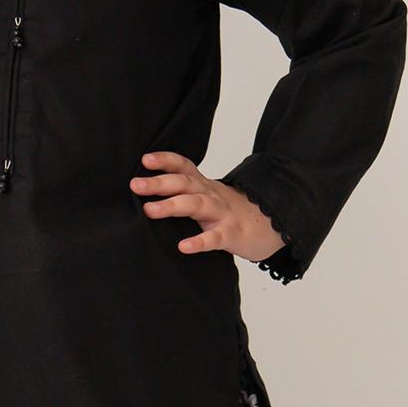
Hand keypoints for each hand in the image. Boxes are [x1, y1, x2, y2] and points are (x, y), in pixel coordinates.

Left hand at [130, 149, 286, 264]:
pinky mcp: (231, 234)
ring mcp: (221, 213)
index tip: (145, 159)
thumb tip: (147, 192)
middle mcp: (210, 195)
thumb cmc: (230, 212)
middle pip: (184, 183)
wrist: (272, 224)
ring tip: (149, 210)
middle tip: (135, 184)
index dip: (165, 160)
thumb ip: (183, 191)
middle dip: (159, 182)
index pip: (183, 166)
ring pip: (196, 204)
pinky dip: (199, 242)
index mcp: (203, 185)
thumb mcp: (207, 195)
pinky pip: (214, 237)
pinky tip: (184, 247)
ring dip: (172, 205)